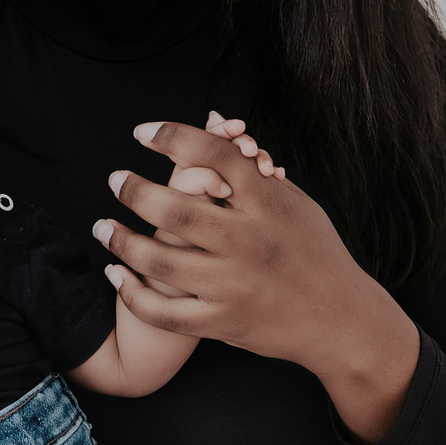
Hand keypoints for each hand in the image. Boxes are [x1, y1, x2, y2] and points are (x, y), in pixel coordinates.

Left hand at [95, 117, 419, 441]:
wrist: (342, 320)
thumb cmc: (316, 252)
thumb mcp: (295, 204)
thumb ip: (251, 171)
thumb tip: (211, 124)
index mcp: (270, 204)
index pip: (215, 155)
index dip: (173, 137)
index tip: (141, 132)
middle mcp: (250, 242)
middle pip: (176, 209)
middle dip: (135, 191)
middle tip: (115, 180)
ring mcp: (235, 285)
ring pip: (161, 261)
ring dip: (122, 242)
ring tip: (103, 226)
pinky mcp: (224, 321)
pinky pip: (165, 312)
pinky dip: (133, 294)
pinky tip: (115, 275)